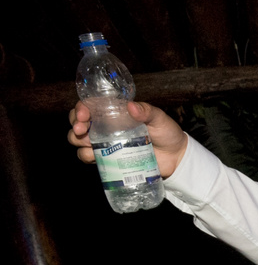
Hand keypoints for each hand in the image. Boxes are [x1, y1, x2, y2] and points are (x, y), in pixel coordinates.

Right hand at [69, 100, 188, 176]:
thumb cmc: (167, 133)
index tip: (83, 116)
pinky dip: (87, 157)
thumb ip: (147, 111)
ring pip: (79, 141)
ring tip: (90, 145)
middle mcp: (106, 126)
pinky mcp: (109, 158)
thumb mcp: (159, 119)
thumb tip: (131, 106)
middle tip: (82, 131)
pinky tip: (94, 157)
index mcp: (115, 112)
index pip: (90, 106)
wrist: (176, 158)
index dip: (81, 109)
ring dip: (78, 142)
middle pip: (79, 122)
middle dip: (75, 126)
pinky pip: (89, 157)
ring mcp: (106, 143)